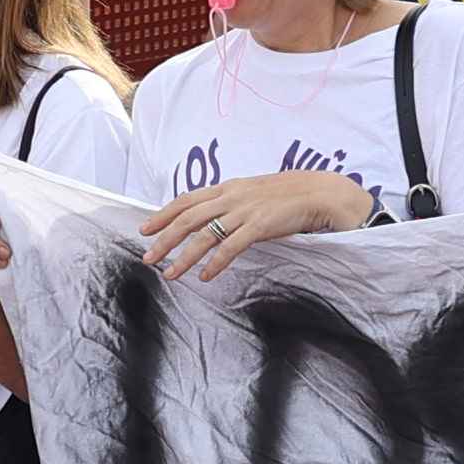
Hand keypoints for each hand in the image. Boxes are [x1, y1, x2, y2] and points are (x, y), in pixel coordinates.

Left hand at [136, 167, 375, 283]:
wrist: (320, 192)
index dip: (162, 214)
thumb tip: (209, 219)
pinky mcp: (260, 225)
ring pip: (205, 234)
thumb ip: (231, 203)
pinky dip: (216, 263)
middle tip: (148, 258)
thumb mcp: (252, 193)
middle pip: (188, 218)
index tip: (144, 229)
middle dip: (164, 239)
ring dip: (184, 256)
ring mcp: (245, 210)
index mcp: (227, 187)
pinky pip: (231, 247)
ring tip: (171, 274)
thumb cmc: (287, 196)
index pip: (186, 199)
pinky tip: (206, 276)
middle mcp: (231, 196)